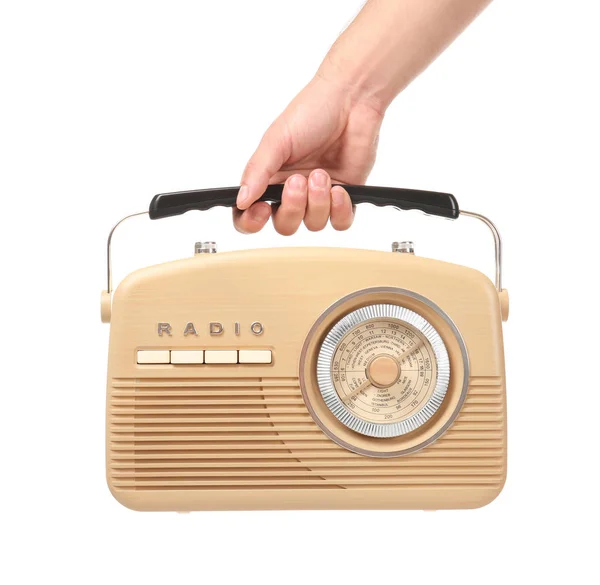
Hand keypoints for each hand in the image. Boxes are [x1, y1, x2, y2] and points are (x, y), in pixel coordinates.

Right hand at [234, 73, 383, 233]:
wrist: (351, 100)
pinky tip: (340, 189)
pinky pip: (340, 223)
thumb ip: (257, 172)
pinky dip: (339, 210)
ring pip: (313, 225)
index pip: (250, 215)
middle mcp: (292, 193)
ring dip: (317, 203)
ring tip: (322, 174)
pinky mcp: (345, 198)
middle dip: (292, 208)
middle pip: (284, 225)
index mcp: (269, 179)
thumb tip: (241, 200)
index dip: (252, 222)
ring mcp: (319, 197)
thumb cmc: (311, 113)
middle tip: (298, 180)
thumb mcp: (276, 140)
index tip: (262, 210)